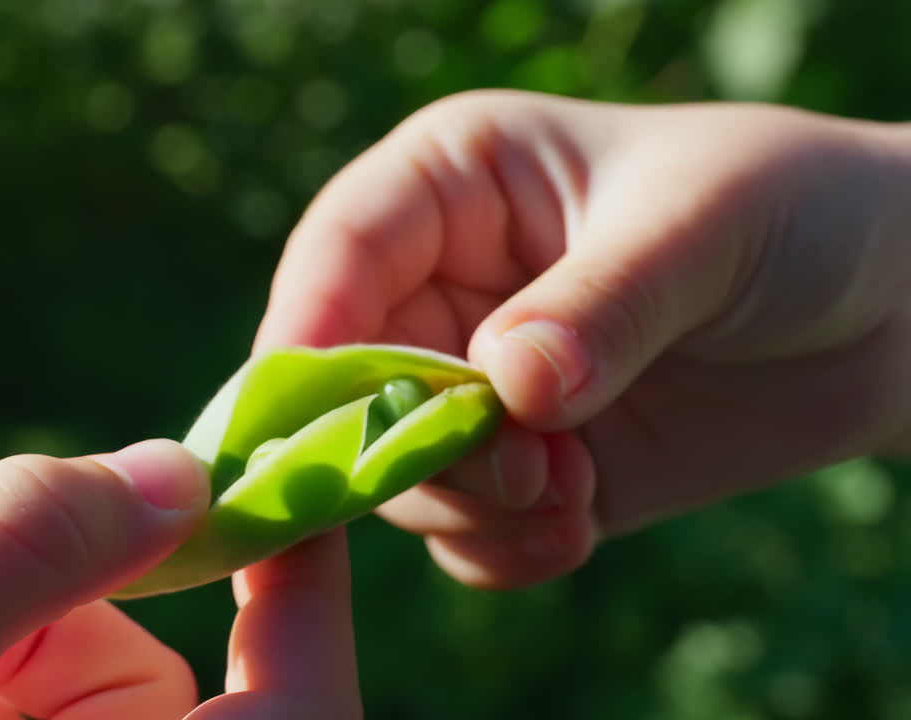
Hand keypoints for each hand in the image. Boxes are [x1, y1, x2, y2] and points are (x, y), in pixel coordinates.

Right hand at [256, 90, 910, 588]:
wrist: (890, 309)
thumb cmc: (792, 211)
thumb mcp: (701, 228)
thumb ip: (599, 305)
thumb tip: (504, 387)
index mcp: (459, 187)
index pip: (342, 251)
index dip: (309, 325)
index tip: (307, 406)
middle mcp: (448, 285)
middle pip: (352, 379)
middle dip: (407, 439)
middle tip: (514, 467)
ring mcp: (481, 384)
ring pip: (398, 467)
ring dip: (468, 501)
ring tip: (572, 497)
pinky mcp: (528, 464)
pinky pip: (466, 529)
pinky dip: (503, 547)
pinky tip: (580, 529)